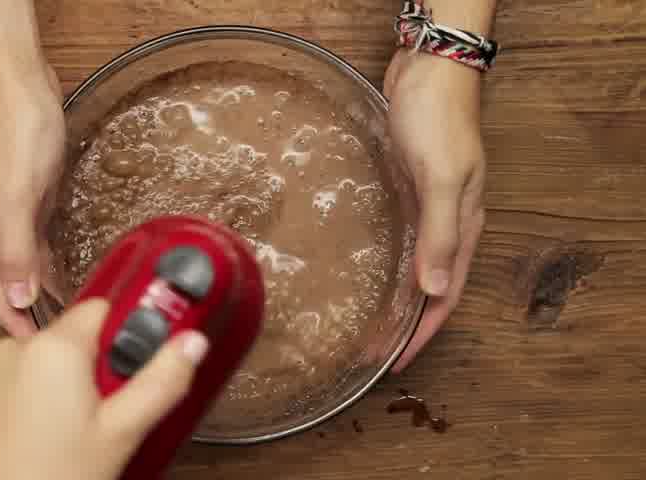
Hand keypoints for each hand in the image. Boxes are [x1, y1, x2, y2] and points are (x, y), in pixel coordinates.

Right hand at [0, 60, 65, 336]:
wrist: (20, 84)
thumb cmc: (15, 130)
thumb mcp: (15, 194)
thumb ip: (14, 247)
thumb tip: (15, 296)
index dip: (16, 324)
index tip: (35, 353)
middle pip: (12, 285)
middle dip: (31, 315)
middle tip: (58, 344)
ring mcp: (14, 213)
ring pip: (27, 267)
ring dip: (43, 292)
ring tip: (66, 318)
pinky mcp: (33, 198)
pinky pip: (40, 244)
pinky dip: (52, 264)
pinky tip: (66, 273)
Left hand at [0, 299, 208, 479]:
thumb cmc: (46, 478)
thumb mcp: (120, 433)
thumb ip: (161, 381)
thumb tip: (193, 342)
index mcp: (52, 346)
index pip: (106, 306)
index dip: (133, 330)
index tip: (150, 357)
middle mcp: (16, 349)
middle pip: (80, 337)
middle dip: (106, 366)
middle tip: (121, 408)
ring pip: (54, 363)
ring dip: (76, 385)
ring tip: (87, 431)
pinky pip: (27, 383)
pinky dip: (47, 400)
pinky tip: (57, 438)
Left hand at [383, 50, 485, 371]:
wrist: (430, 69)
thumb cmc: (438, 119)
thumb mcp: (441, 178)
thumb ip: (440, 234)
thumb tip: (436, 291)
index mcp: (464, 227)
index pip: (446, 296)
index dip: (423, 333)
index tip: (396, 362)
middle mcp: (448, 223)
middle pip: (429, 288)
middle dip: (404, 324)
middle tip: (372, 351)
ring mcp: (428, 206)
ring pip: (413, 267)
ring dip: (394, 298)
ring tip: (366, 323)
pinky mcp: (407, 189)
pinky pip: (400, 240)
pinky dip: (387, 263)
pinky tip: (366, 271)